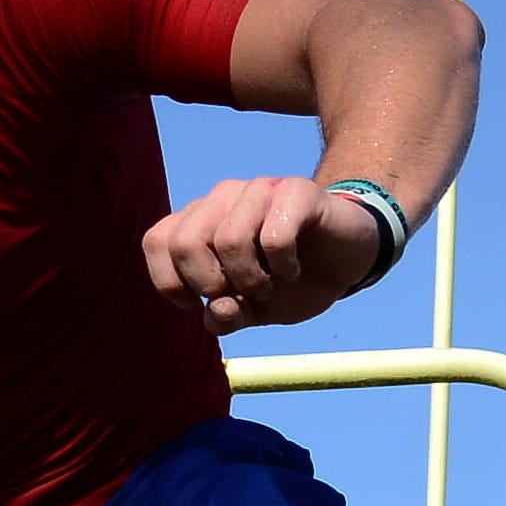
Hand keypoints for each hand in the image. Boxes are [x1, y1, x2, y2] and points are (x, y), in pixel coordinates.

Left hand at [141, 177, 387, 333]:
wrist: (347, 258)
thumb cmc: (291, 281)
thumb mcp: (253, 311)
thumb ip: (226, 316)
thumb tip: (216, 312)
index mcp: (200, 220)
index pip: (157, 242)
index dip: (171, 282)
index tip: (202, 303)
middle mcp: (222, 198)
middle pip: (184, 243)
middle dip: (210, 284)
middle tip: (241, 295)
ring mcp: (258, 189)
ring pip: (228, 239)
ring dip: (250, 279)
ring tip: (270, 285)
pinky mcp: (296, 191)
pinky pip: (274, 236)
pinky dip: (282, 266)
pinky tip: (292, 269)